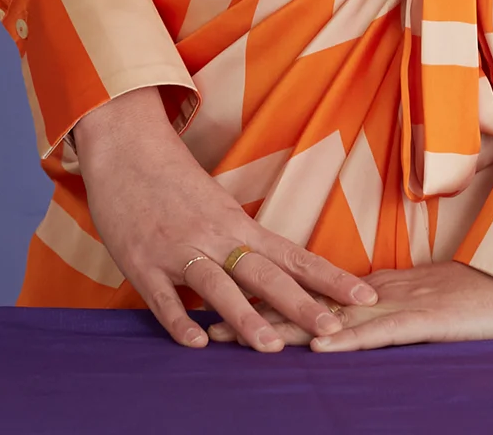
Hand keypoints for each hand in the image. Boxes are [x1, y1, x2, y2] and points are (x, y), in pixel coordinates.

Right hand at [73, 86, 377, 352]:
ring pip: (218, 286)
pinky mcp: (142, 262)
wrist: (127, 146)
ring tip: (272, 347)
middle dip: (301, 304)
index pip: (294, 255)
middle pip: (265, 274)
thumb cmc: (173, 181)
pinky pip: (163, 297)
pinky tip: (197, 343)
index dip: (330, 278)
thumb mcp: (217, 208)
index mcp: (238, 224)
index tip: (366, 298)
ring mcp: (179, 249)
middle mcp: (215, 236)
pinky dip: (179, 320)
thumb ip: (243, 243)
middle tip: (335, 330)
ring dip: (245, 317)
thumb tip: (279, 277)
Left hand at [206, 259, 492, 350]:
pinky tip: (319, 349)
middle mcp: (379, 293)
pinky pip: (382, 332)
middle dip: (255, 311)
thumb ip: (393, 313)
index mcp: (378, 289)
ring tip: (238, 337)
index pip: (310, 294)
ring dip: (285, 328)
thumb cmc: (486, 301)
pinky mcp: (428, 320)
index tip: (218, 301)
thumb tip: (353, 325)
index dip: (264, 298)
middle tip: (203, 319)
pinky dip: (348, 341)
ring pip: (332, 319)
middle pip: (307, 304)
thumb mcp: (429, 309)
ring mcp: (402, 304)